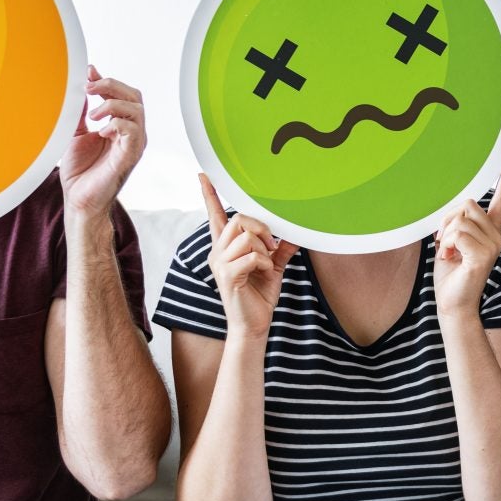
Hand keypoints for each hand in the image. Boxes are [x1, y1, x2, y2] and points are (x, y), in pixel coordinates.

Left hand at [61, 66, 146, 220]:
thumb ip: (82, 111)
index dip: (107, 81)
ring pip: (137, 110)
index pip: (123, 94)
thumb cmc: (80, 171)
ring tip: (94, 114)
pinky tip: (101, 131)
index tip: (89, 73)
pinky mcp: (130, 156)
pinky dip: (117, 124)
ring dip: (113, 105)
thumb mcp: (76, 133)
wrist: (79, 199)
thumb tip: (81, 87)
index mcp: (121, 126)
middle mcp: (131, 133)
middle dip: (111, 86)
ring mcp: (133, 144)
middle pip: (134, 96)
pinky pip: (134, 132)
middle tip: (89, 87)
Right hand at [198, 175, 296, 339]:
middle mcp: (218, 252)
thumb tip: (296, 231)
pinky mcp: (228, 275)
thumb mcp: (273, 267)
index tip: (204, 175)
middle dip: (262, 229)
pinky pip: (252, 255)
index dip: (209, 195)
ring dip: (265, 248)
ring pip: (246, 236)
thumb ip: (280, 248)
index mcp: (225, 247)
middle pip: (239, 220)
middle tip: (272, 247)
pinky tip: (265, 274)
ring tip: (267, 265)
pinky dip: (265, 263)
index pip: (215, 216)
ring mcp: (220, 263)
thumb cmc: (259, 296)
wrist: (253, 325)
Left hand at [434, 157, 500, 316]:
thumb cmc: (451, 274)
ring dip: (446, 235)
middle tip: (444, 241)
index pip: (500, 201)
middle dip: (448, 220)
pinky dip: (447, 244)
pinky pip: (459, 234)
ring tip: (448, 253)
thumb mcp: (450, 242)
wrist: (452, 304)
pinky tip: (450, 258)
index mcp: (490, 232)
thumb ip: (456, 224)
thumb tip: (452, 208)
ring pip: (461, 219)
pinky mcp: (484, 255)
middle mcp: (496, 236)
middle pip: (469, 204)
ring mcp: (493, 246)